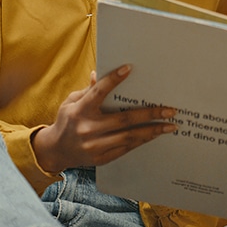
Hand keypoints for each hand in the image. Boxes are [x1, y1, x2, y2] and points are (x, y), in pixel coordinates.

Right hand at [32, 65, 176, 173]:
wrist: (56, 151)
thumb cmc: (67, 121)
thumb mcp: (72, 102)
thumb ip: (88, 90)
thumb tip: (97, 73)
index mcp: (80, 110)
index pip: (98, 92)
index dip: (113, 79)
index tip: (129, 68)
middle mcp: (88, 128)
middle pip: (124, 119)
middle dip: (150, 114)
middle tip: (170, 110)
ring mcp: (95, 146)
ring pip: (129, 136)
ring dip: (152, 131)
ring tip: (170, 125)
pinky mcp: (101, 158)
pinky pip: (126, 148)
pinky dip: (142, 140)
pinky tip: (155, 134)